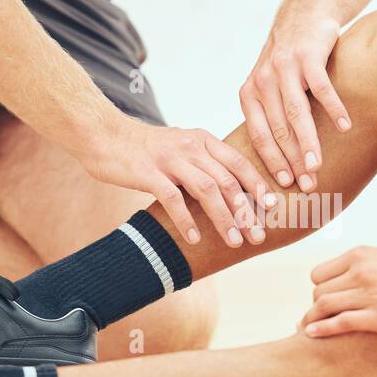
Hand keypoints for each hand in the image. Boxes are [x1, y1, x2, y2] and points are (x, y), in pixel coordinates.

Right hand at [83, 118, 273, 246]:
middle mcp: (191, 147)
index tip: (273, 207)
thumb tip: (231, 191)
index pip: (239, 162)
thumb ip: (204, 164)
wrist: (103, 135)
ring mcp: (170, 159)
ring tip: (234, 241)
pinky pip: (172, 199)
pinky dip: (187, 220)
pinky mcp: (148, 172)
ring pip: (207, 190)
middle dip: (246, 211)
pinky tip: (195, 239)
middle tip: (258, 236)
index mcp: (203, 140)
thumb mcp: (181, 148)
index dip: (258, 185)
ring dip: (224, 218)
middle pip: (228, 180)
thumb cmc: (145, 149)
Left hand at [239, 10, 350, 193]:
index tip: (285, 185)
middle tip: (307, 184)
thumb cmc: (290, 58)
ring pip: (297, 114)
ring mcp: (284, 67)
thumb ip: (269, 114)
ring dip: (309, 143)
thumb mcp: (269, 83)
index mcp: (250, 92)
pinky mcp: (308, 55)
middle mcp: (263, 80)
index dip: (272, 162)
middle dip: (292, 161)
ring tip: (318, 166)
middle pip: (279, 130)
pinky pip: (322, 88)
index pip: (260, 136)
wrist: (304, 12)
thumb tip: (277, 159)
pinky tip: (345, 127)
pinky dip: (334, 109)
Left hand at [300, 247, 376, 336]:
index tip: (324, 304)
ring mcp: (372, 294)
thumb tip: (352, 276)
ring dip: (311, 321)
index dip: (318, 291)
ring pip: (323, 306)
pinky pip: (340, 322)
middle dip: (315, 309)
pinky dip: (321, 330)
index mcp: (362, 256)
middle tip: (318, 323)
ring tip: (307, 332)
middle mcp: (362, 272)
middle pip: (318, 292)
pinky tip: (311, 336)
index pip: (319, 274)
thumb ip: (368, 265)